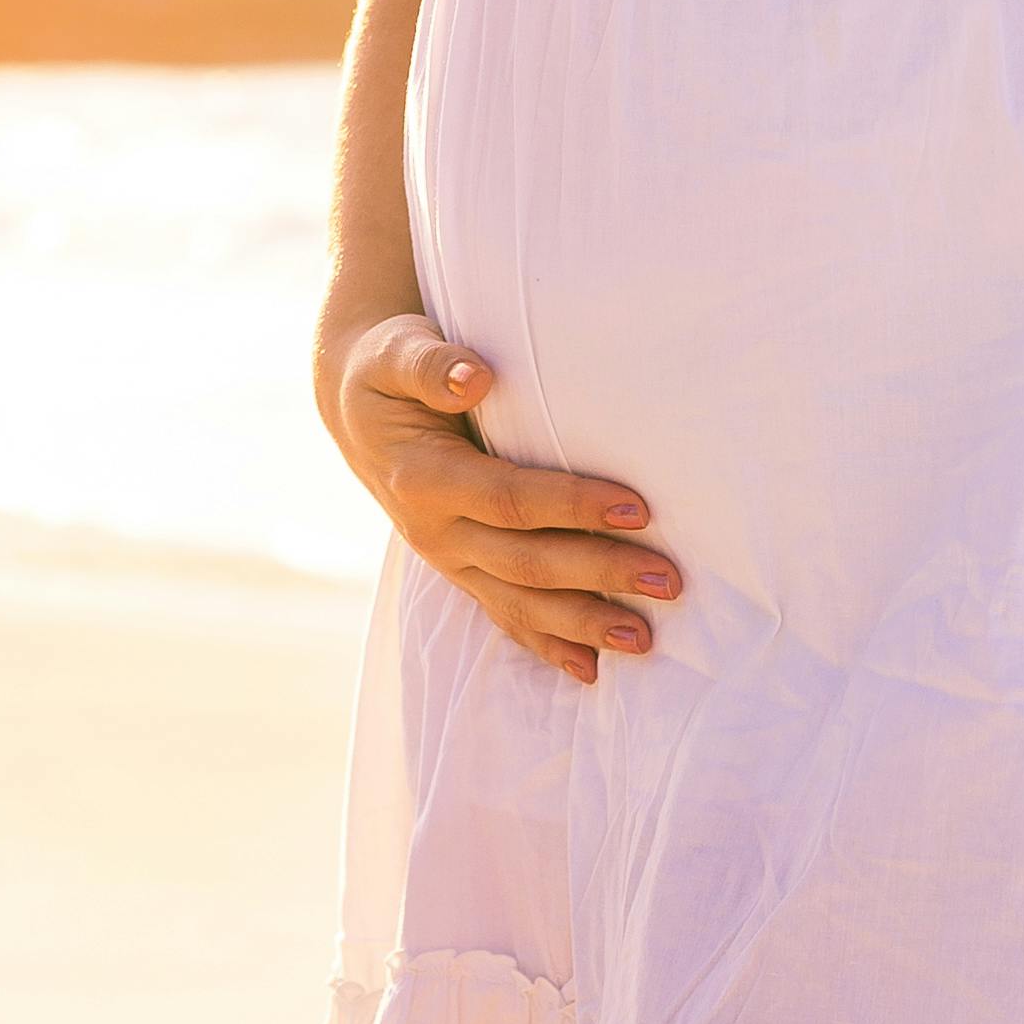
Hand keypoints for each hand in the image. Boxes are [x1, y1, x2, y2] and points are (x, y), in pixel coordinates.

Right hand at [322, 313, 679, 687]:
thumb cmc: (385, 371)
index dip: (573, 505)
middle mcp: (434, 530)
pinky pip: (504, 615)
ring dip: (583, 623)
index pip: (509, 499)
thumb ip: (432, 364)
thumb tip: (475, 377)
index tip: (638, 508)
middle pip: (526, 562)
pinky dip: (545, 646)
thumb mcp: (395, 353)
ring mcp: (447, 559)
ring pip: (520, 603)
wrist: (354, 410)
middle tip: (668, 580)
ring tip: (645, 638)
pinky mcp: (460, 571)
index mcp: (422, 478)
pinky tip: (589, 670)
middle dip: (599, 574)